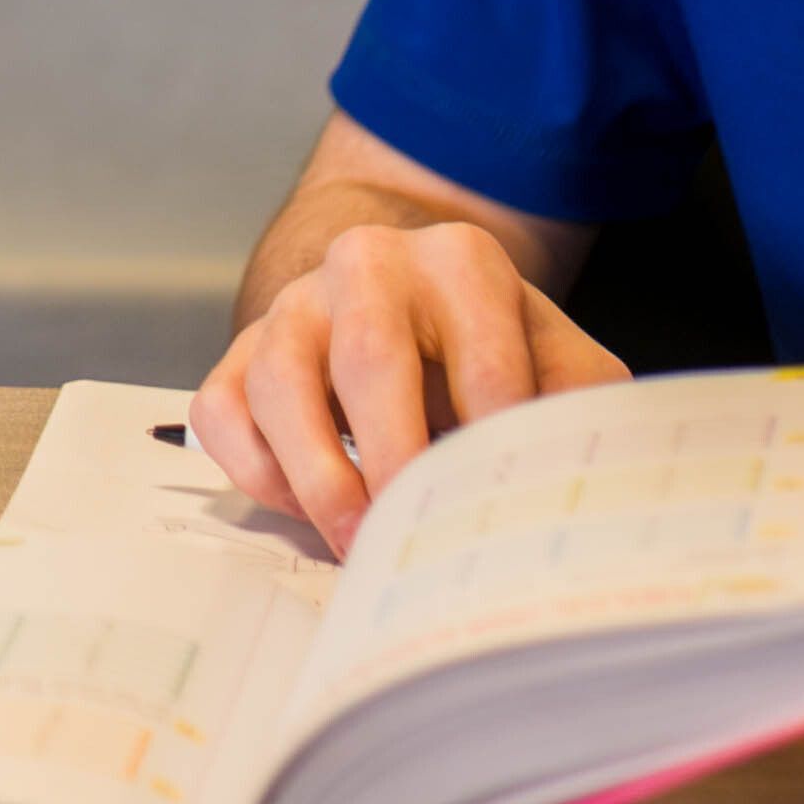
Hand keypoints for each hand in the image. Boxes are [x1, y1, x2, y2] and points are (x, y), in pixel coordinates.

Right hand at [190, 220, 624, 547]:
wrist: (402, 294)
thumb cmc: (487, 348)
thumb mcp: (553, 357)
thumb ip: (579, 404)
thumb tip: (581, 480)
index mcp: (460, 260)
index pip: (485, 354)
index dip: (497, 438)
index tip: (504, 507)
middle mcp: (366, 264)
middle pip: (368, 356)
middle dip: (394, 455)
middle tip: (413, 531)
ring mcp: (294, 304)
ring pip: (277, 380)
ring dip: (317, 473)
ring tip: (356, 543)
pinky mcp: (241, 349)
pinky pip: (223, 409)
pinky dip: (256, 468)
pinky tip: (303, 505)